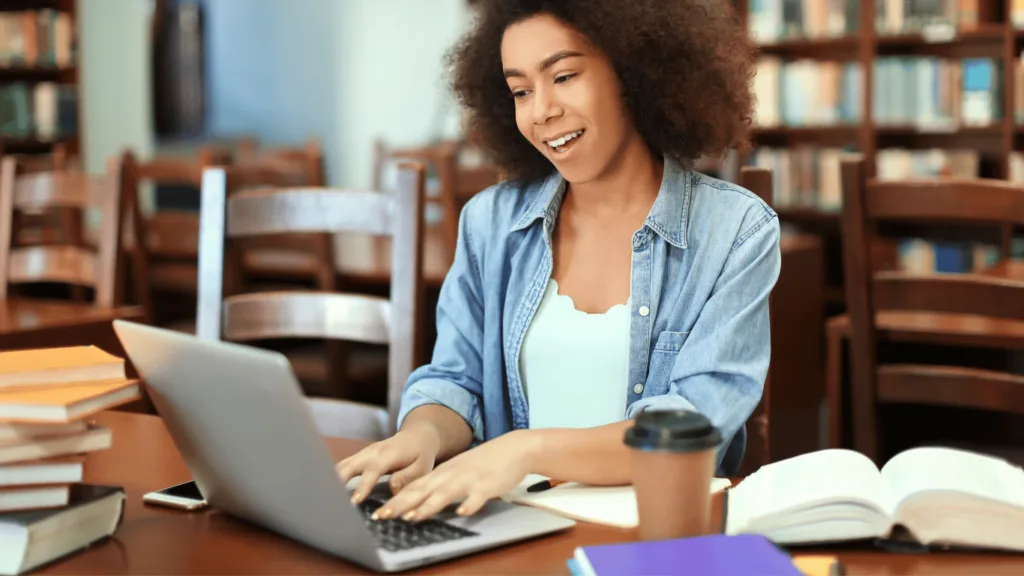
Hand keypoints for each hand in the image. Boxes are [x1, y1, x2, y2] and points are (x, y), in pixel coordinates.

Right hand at [336, 422, 440, 503]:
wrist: (418, 436)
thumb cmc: (421, 455)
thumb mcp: (422, 467)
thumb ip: (407, 477)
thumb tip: (392, 488)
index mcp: (388, 454)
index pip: (373, 470)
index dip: (363, 485)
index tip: (354, 501)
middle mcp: (371, 452)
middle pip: (349, 465)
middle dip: (336, 483)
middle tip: (329, 504)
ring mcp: (362, 453)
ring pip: (341, 466)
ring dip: (330, 481)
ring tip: (322, 501)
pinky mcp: (358, 458)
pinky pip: (341, 467)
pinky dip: (332, 479)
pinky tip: (326, 493)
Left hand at [372, 430, 537, 521]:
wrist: (513, 448)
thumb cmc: (483, 464)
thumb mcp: (456, 472)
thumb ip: (438, 486)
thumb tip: (415, 503)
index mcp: (442, 473)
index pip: (413, 487)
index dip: (395, 501)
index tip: (376, 514)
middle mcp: (451, 475)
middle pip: (422, 490)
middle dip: (401, 505)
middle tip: (382, 516)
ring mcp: (469, 479)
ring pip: (445, 493)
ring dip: (429, 506)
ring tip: (414, 517)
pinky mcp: (488, 485)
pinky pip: (477, 496)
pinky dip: (470, 505)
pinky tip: (463, 512)